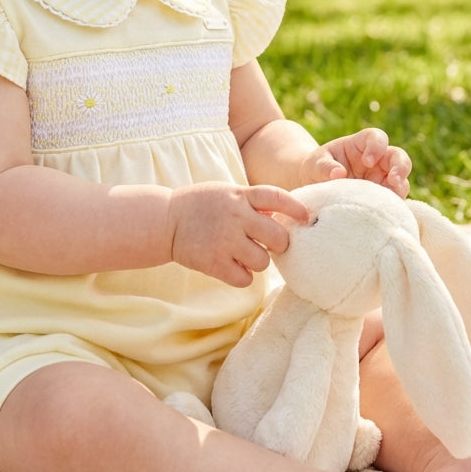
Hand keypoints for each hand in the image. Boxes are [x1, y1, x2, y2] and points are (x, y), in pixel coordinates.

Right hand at [166, 182, 309, 287]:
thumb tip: (286, 217)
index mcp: (239, 195)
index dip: (295, 208)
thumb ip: (253, 202)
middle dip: (279, 243)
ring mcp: (224, 240)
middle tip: (271, 244)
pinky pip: (245, 279)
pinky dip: (242, 276)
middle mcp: (234, 216)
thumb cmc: (202, 205)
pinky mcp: (214, 263)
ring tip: (244, 254)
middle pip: (278, 237)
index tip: (306, 217)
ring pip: (263, 261)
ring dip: (258, 261)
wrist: (165, 221)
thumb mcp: (227, 192)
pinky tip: (232, 267)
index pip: (276, 197)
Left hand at [299, 128, 410, 196]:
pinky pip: (393, 201)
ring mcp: (381, 179)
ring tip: (392, 200)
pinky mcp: (382, 197)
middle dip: (400, 167)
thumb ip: (324, 167)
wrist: (315, 187)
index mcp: (360, 145)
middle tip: (394, 180)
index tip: (367, 161)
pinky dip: (393, 206)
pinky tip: (386, 214)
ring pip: (401, 180)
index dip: (377, 146)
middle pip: (398, 156)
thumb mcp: (315, 164)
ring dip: (400, 188)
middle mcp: (376, 160)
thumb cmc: (316, 169)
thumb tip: (338, 174)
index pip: (376, 137)